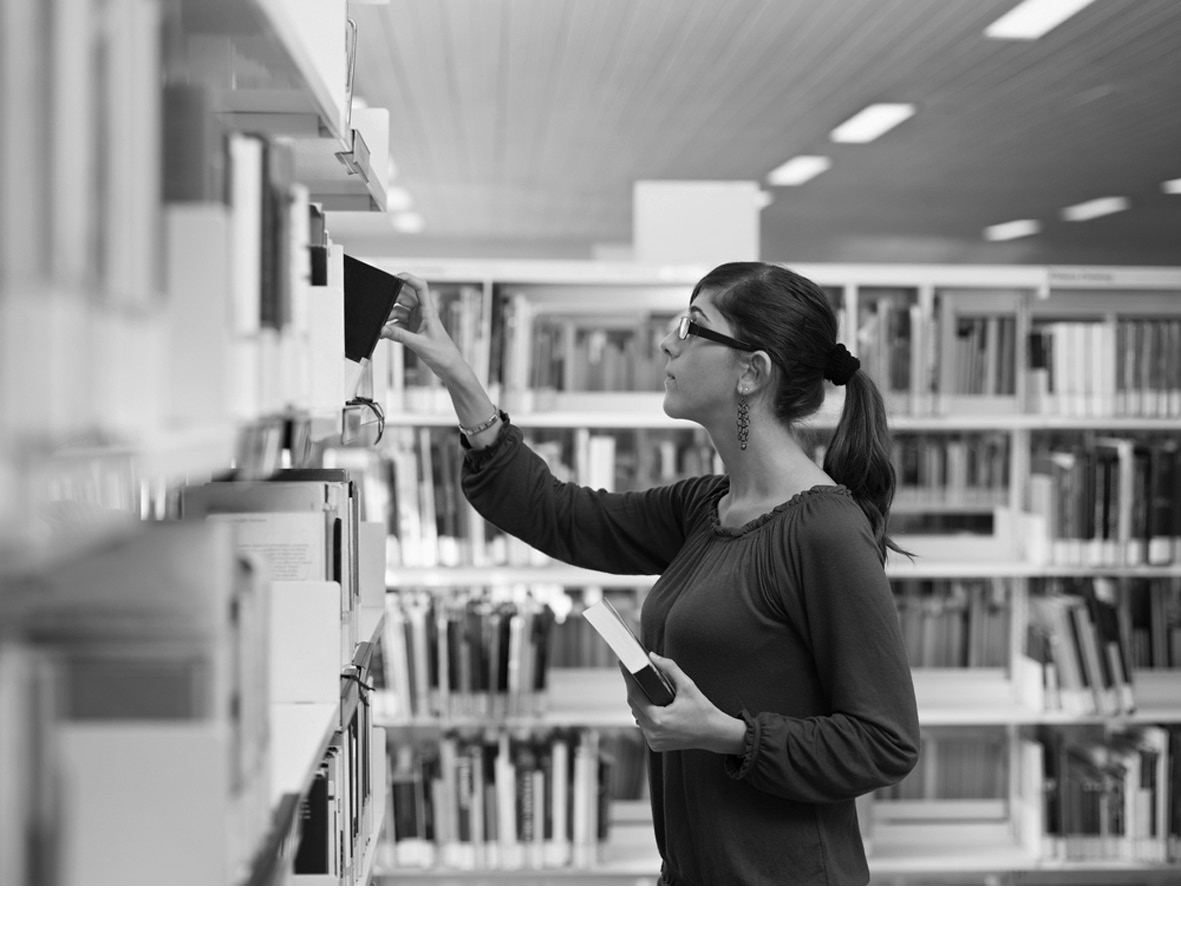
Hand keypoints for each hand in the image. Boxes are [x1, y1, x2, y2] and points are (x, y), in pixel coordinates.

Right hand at [379, 272, 466, 381]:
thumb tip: (382, 330)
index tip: (394, 277)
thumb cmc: (443, 354)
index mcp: (429, 311)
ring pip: (399, 312)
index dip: (408, 278)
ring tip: (382, 328)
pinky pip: (399, 325)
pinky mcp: (414, 331)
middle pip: (404, 298)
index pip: (420, 286)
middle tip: (382, 311)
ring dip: (389, 318)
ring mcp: (418, 321)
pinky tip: (385, 335)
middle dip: (392, 303)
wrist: (449, 368)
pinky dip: (391, 329)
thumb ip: (399, 336)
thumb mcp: (419, 344)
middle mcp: (423, 313)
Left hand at [622, 653, 745, 754]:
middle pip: (634, 705)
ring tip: (641, 685)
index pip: (634, 695)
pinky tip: (649, 702)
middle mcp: (652, 733)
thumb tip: (652, 656)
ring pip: (637, 715)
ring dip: (638, 701)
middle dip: (633, 688)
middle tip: (633, 672)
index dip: (628, 678)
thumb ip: (670, 668)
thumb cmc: (703, 711)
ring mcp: (653, 741)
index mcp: (657, 719)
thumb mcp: (688, 686)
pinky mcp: (656, 745)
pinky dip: (645, 714)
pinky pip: (644, 725)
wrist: (714, 734)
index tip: (624, 665)